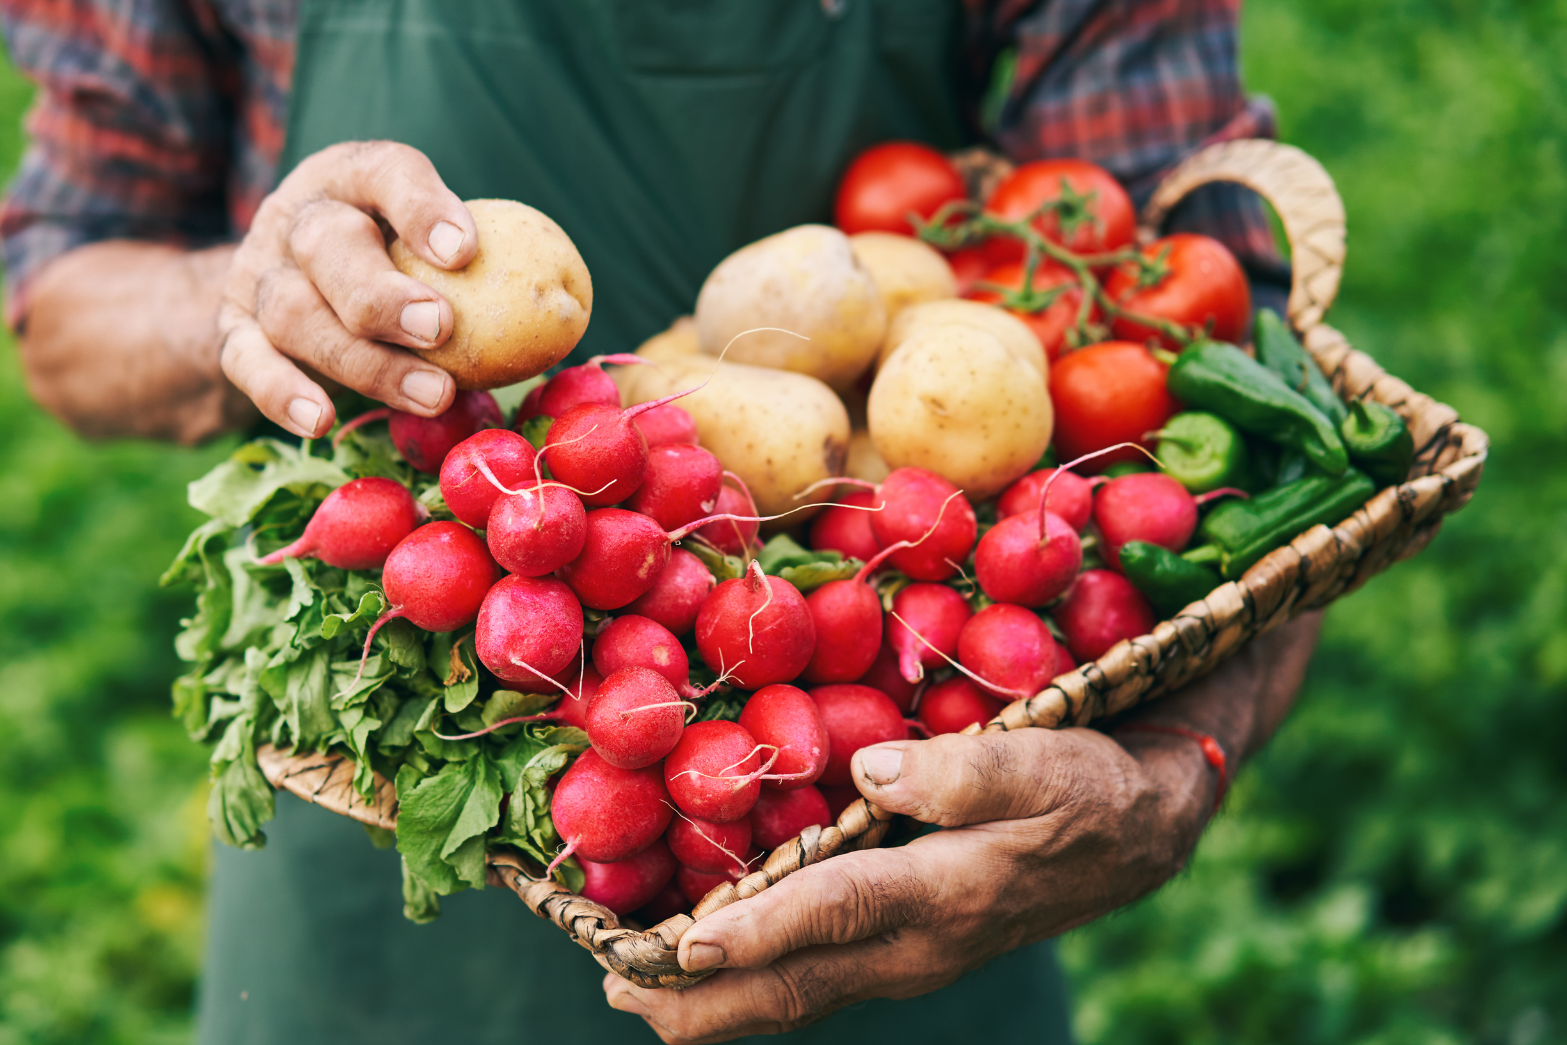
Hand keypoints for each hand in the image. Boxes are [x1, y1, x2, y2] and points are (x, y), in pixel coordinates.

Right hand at [218, 141, 477, 437]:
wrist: (274, 284)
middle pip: (329, 247)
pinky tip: (320, 421)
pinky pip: (246, 362)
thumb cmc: (385, 265)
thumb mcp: (421, 245)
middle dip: (383, 292)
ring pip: (295, 313)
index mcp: (352, 178)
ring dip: (364, 360)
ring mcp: (257, 274)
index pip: (386, 172)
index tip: (465, 249)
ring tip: (432, 395)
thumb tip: (567, 310)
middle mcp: (298, 218)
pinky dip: (279, 392)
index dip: (422, 206)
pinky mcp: (231, 331)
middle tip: (440, 328)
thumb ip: (476, 266)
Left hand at [603, 616, 1322, 1043]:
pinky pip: (818, 974)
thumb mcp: (1047, 761)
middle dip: (702, 998)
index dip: (753, 935)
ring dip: (716, 1000)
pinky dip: (755, 979)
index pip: (831, 918)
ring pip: (799, 993)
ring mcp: (908, 955)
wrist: (1145, 829)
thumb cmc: (1091, 784)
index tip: (679, 947)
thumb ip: (961, 770)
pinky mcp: (906, 943)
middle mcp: (914, 944)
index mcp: (943, 895)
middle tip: (616, 987)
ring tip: (637, 990)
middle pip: (795, 988)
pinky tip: (711, 965)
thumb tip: (869, 769)